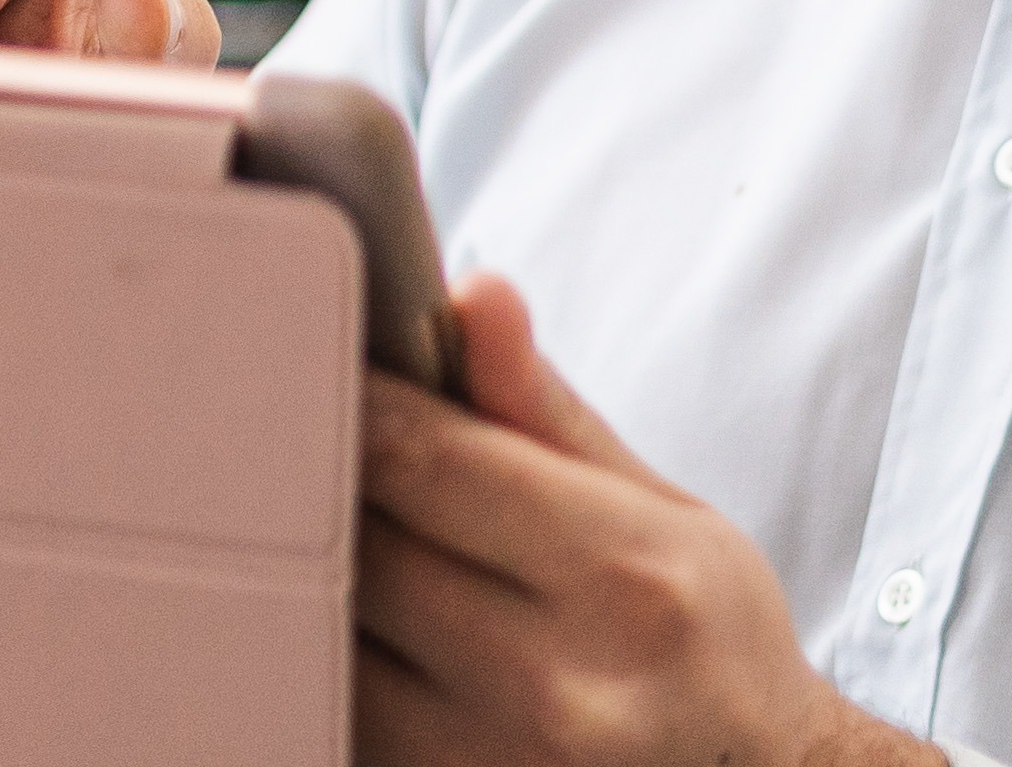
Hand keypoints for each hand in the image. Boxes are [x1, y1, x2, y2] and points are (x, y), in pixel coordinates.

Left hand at [356, 276, 933, 766]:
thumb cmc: (704, 638)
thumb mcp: (661, 509)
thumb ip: (543, 408)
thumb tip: (471, 292)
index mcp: (624, 578)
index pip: (421, 459)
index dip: (352, 394)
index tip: (323, 357)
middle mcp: (556, 682)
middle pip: (356, 544)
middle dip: (323, 477)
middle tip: (307, 434)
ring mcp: (487, 762)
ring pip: (326, 634)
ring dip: (314, 571)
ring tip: (345, 532)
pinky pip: (332, 709)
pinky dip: (325, 655)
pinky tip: (358, 624)